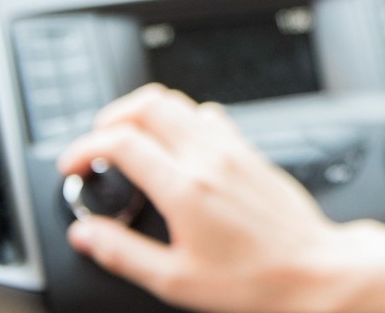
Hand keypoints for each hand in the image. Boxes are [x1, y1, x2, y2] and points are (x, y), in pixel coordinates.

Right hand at [57, 84, 354, 312]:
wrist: (312, 269)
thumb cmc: (253, 280)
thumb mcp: (176, 279)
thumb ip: (123, 253)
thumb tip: (86, 235)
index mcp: (185, 188)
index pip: (121, 141)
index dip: (84, 147)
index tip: (73, 165)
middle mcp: (210, 159)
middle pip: (149, 104)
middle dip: (112, 116)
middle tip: (97, 143)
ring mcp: (234, 150)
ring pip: (181, 103)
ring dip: (146, 113)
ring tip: (130, 140)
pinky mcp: (251, 153)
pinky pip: (210, 116)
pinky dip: (182, 120)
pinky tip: (177, 147)